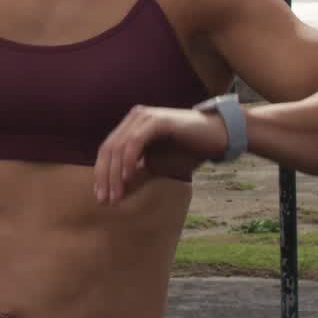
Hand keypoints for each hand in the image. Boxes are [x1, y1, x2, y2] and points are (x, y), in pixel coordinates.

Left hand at [94, 105, 228, 203]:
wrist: (217, 137)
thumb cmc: (188, 151)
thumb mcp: (158, 167)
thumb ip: (137, 176)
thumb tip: (116, 195)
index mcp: (131, 126)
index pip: (107, 150)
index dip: (101, 174)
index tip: (101, 198)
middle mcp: (134, 118)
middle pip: (108, 149)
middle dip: (105, 177)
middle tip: (105, 200)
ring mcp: (145, 117)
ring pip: (119, 146)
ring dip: (115, 174)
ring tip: (116, 195)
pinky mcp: (157, 120)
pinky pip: (135, 141)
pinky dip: (129, 160)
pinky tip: (128, 178)